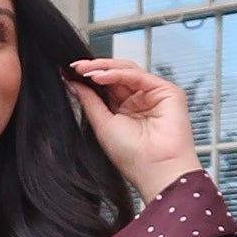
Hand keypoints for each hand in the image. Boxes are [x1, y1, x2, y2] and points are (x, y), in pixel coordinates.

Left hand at [66, 59, 201, 206]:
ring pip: (127, 70)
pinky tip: (100, 76)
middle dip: (95, 69)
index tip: (69, 72)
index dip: (89, 77)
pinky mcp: (167, 91)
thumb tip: (72, 82)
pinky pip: (138, 75)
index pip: (107, 85)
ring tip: (84, 71)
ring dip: (104, 68)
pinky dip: (118, 73)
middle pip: (116, 74)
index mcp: (125, 110)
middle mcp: (140, 100)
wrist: (155, 170)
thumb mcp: (102, 125)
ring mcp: (153, 94)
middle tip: (75, 67)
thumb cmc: (133, 157)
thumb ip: (89, 101)